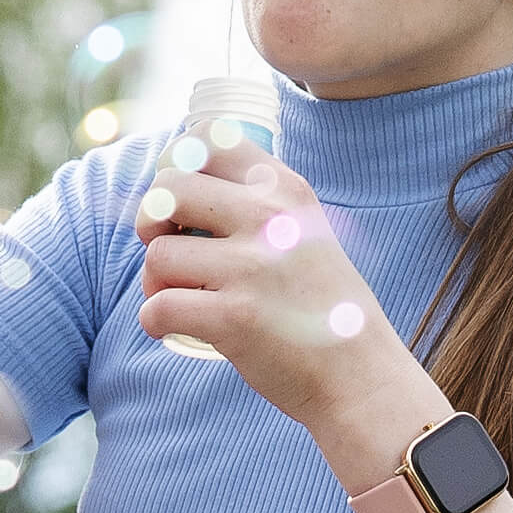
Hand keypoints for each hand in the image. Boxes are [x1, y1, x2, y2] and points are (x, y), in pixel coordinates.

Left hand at [134, 122, 404, 431]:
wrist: (360, 374)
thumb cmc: (325, 307)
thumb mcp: (308, 232)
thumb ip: (259, 204)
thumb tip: (173, 185)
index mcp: (287, 191)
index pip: (209, 137)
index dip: (176, 162)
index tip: (182, 198)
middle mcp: (269, 219)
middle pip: (167, 188)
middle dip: (152, 220)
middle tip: (173, 250)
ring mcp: (251, 267)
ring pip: (157, 254)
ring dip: (157, 282)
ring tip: (185, 299)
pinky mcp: (233, 317)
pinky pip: (156, 308)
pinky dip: (157, 322)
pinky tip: (181, 329)